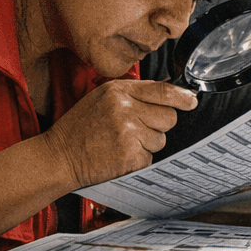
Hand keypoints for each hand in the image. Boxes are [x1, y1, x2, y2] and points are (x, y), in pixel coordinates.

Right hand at [40, 80, 196, 189]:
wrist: (59, 156)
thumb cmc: (79, 128)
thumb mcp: (102, 99)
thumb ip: (132, 93)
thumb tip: (167, 92)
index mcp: (118, 91)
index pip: (161, 90)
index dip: (182, 97)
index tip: (191, 100)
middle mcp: (125, 109)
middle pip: (168, 117)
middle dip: (159, 125)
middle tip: (137, 129)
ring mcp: (128, 133)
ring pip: (161, 139)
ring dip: (147, 144)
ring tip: (122, 142)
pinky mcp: (130, 156)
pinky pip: (150, 157)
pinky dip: (138, 159)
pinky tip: (119, 155)